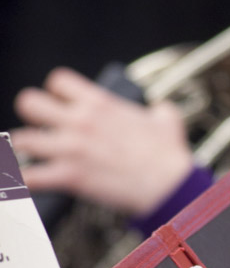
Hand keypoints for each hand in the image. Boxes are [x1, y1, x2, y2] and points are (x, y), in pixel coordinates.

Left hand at [11, 67, 194, 214]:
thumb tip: (159, 110)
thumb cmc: (169, 155)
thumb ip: (158, 110)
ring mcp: (71, 149)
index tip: (62, 103)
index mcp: (100, 104)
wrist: (169, 186)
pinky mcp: (68, 177)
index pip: (58, 81)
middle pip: (28, 102)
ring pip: (20, 139)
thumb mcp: (168, 120)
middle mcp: (80, 122)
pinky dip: (24, 181)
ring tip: (37, 156)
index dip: (57, 92)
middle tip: (43, 126)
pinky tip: (28, 182)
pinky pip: (28, 177)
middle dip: (33, 114)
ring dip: (27, 148)